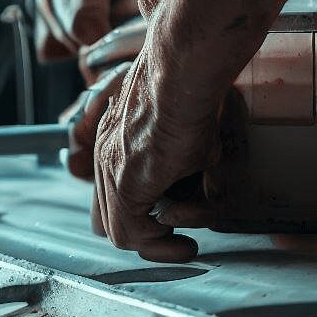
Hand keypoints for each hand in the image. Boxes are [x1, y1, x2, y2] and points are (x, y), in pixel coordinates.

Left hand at [92, 45, 222, 263]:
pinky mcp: (126, 184)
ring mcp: (113, 172)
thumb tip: (209, 187)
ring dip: (159, 245)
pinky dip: (160, 245)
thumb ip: (189, 157)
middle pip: (109, 218)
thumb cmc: (196, 85)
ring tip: (187, 246)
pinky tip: (186, 244)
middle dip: (147, 238)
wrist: (185, 70)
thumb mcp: (194, 123)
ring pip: (122, 231)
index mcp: (118, 140)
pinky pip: (133, 233)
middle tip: (179, 246)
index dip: (143, 215)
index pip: (114, 192)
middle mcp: (107, 158)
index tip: (172, 222)